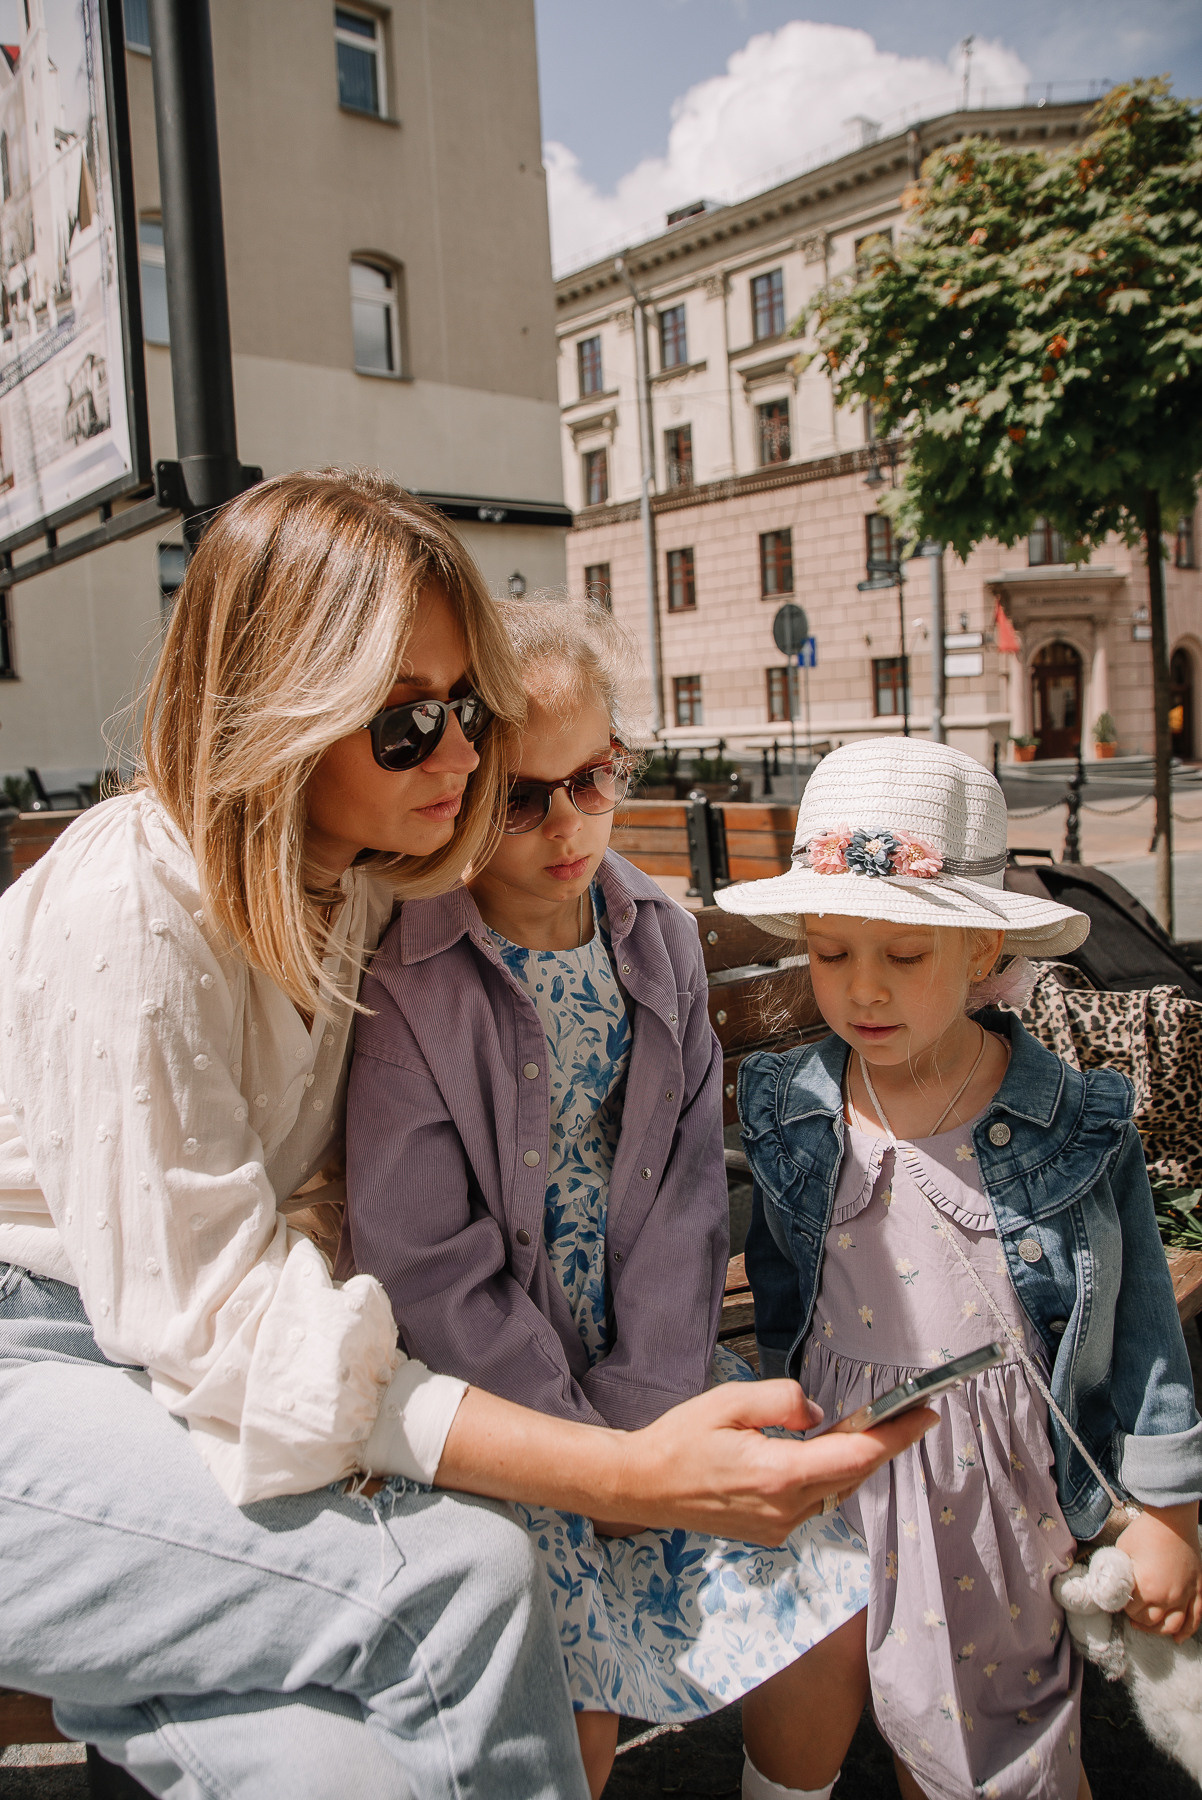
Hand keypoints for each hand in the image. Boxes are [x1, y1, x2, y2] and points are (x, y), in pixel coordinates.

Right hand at [434, 1379, 934, 1546]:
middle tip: (902, 1414)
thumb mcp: (732, 1401)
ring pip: (834, 1490)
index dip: (897, 1436)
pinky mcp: (770, 1533)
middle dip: (879, 1444)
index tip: (926, 1416)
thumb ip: (784, 1401)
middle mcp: (787, 1509)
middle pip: (852, 1474)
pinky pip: (813, 1502)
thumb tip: (819, 1414)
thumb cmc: (681, 1438)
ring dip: (849, 1461)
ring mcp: (779, 1527)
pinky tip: (813, 1455)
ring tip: (857, 1430)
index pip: (856, 1454)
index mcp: (780, 1474)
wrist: (642, 1487)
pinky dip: (823, 1477)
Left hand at [1117, 1503, 1201, 1643]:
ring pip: (1174, 1626)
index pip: (1132, 1610)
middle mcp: (1168, 1597)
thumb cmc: (1145, 1532)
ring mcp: (1186, 1595)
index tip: (1119, 1601)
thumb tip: (1113, 1583)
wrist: (1172, 1519)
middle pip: (1152, 1622)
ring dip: (1160, 1631)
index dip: (1123, 1607)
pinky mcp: (1198, 1590)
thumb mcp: (1123, 1551)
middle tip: (1131, 1614)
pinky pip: (1196, 1618)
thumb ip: (1119, 1571)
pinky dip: (1187, 1631)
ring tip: (1148, 1627)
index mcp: (1147, 1588)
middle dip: (1139, 1620)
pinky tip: (1178, 1639)